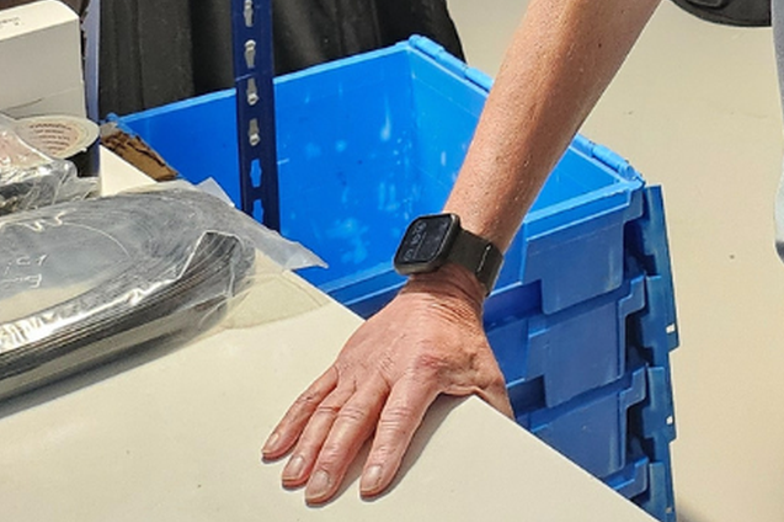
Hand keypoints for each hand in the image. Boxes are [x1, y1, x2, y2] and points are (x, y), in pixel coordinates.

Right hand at [263, 269, 508, 504]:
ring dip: (308, 446)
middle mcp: (384, 368)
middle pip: (354, 419)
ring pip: (327, 409)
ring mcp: (359, 365)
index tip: (371, 483)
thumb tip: (505, 440)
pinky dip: (292, 419)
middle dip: (334, 458)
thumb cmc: (458, 334)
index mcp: (420, 370)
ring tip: (294, 477)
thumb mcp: (484, 369)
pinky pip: (312, 393)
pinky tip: (277, 445)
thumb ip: (492, 408)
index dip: (385, 452)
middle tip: (320, 491)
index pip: (398, 419)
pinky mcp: (343, 362)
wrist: (438, 291)